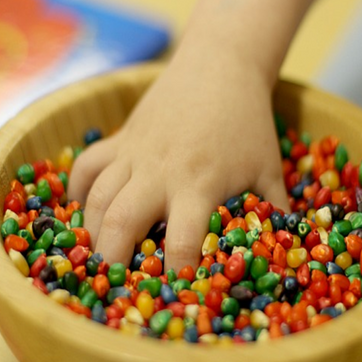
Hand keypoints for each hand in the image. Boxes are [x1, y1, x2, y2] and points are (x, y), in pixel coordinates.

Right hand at [68, 54, 289, 271]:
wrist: (220, 66)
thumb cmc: (247, 121)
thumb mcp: (268, 167)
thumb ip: (274, 209)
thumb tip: (283, 248)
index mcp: (198, 184)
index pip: (182, 242)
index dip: (177, 274)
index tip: (172, 295)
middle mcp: (159, 171)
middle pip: (121, 222)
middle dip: (112, 259)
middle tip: (112, 283)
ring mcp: (134, 151)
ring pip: (97, 195)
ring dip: (91, 230)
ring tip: (95, 252)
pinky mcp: (121, 136)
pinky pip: (87, 165)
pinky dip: (78, 188)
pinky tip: (83, 206)